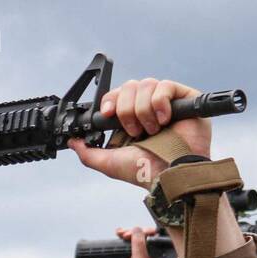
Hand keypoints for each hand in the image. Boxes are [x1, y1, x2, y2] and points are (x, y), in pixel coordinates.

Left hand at [69, 78, 210, 187]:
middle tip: (134, 132)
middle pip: (129, 86)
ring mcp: (166, 101)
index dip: (110, 100)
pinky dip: (160, 103)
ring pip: (145, 84)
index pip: (116, 95)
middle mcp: (147, 107)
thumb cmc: (144, 171)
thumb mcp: (109, 163)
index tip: (107, 114)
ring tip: (151, 130)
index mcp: (130, 118)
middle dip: (126, 110)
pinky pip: (165, 86)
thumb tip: (72, 142)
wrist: (169, 173)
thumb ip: (88, 153)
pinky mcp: (184, 98)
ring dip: (143, 110)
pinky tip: (165, 121)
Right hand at [115, 227, 160, 257]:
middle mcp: (153, 256)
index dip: (144, 232)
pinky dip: (125, 242)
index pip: (154, 237)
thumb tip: (138, 230)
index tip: (134, 232)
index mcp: (159, 256)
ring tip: (120, 234)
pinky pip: (131, 247)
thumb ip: (139, 244)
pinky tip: (120, 238)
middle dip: (133, 233)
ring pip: (137, 241)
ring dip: (128, 236)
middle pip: (144, 237)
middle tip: (125, 234)